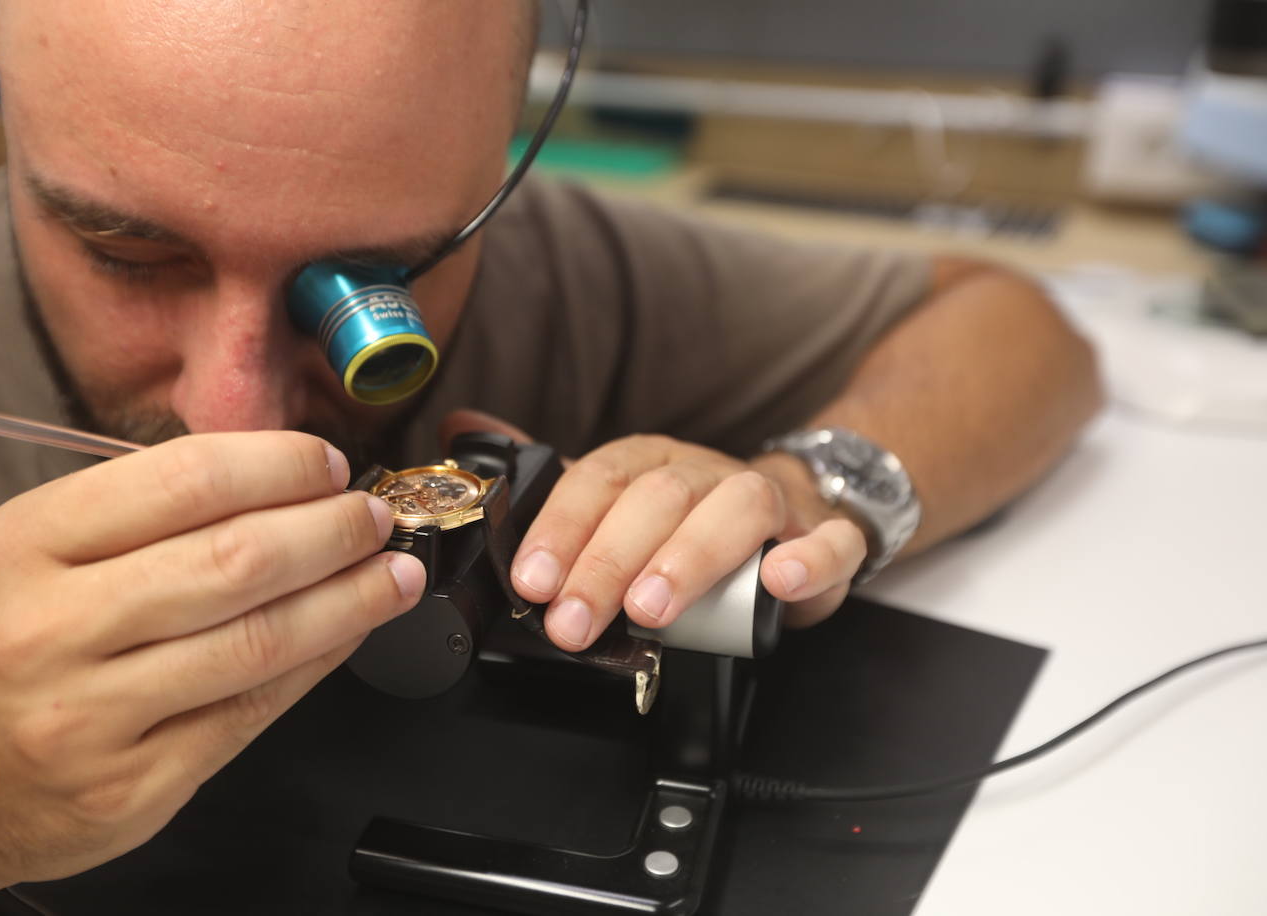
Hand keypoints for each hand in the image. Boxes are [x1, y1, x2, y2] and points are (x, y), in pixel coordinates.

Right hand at [0, 432, 423, 911]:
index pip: (185, 481)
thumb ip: (146, 510)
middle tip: (373, 517)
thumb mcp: (38, 551)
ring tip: (393, 570)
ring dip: (348, 598)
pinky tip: (352, 629)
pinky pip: (255, 710)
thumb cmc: (5, 644)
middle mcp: (51, 629)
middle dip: (331, 530)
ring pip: (258, 640)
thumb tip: (283, 479)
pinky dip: (320, 661)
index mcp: (27, 545)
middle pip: (235, 560)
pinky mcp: (136, 784)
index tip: (327, 464)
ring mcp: (92, 716)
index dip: (279, 467)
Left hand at [439, 411, 867, 650]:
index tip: (532, 582)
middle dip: (608, 562)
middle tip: (574, 623)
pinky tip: (779, 580)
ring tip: (653, 609)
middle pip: (657, 500)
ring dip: (690, 557)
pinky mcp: (823, 535)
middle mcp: (705, 473)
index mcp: (650, 464)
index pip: (598, 480)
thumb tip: (462, 426)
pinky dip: (808, 558)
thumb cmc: (690, 520)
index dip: (562, 528)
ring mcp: (769, 501)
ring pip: (736, 509)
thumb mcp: (615, 502)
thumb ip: (546, 479)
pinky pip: (828, 540)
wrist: (794, 513)